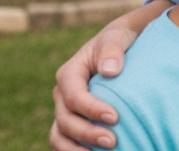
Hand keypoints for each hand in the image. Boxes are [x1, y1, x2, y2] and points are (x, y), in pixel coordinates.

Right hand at [50, 0, 169, 149]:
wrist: (119, 46)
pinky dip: (77, 150)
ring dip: (77, 148)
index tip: (114, 117)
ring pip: (59, 136)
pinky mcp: (73, 121)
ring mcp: (64, 110)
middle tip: (113, 141)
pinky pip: (66, 141)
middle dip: (87, 133)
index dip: (91, 109)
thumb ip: (112, 50)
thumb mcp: (116, 38)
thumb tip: (109, 71)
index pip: (74, 96)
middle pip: (65, 120)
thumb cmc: (119, 41)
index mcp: (69, 73)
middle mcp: (62, 94)